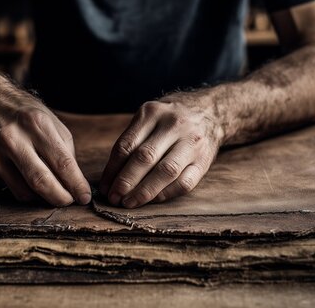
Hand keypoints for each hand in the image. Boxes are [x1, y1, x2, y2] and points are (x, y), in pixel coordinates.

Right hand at [0, 91, 90, 205]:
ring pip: (24, 192)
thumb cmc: (26, 115)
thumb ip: (65, 152)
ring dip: (41, 196)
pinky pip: (9, 187)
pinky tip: (24, 174)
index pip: (61, 162)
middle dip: (59, 198)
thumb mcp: (52, 123)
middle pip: (40, 181)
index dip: (76, 184)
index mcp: (36, 124)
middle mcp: (12, 137)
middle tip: (69, 202)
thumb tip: (74, 185)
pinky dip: (22, 187)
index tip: (84, 197)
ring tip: (49, 188)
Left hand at [99, 96, 223, 207]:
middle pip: (145, 157)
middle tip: (113, 197)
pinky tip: (152, 199)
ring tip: (129, 202)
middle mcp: (174, 125)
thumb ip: (131, 141)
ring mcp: (191, 143)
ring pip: (166, 171)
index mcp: (153, 113)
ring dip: (144, 191)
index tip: (104, 187)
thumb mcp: (149, 117)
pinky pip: (184, 183)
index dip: (112, 169)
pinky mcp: (204, 161)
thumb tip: (110, 177)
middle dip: (126, 181)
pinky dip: (165, 194)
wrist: (210, 112)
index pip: (127, 145)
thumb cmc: (169, 119)